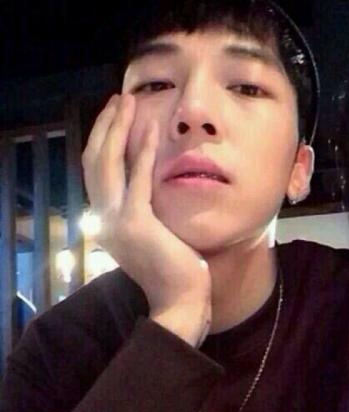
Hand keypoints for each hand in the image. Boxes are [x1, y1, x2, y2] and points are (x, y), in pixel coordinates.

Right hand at [82, 94, 210, 346]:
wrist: (181, 302)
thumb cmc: (174, 271)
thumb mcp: (152, 237)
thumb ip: (142, 213)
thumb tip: (146, 189)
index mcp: (107, 222)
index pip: (97, 173)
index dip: (103, 141)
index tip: (117, 118)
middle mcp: (103, 219)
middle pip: (94, 161)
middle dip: (106, 127)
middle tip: (120, 99)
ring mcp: (116, 222)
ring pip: (107, 164)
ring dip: (117, 130)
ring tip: (129, 103)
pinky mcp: (136, 224)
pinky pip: (137, 179)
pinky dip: (143, 152)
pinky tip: (152, 130)